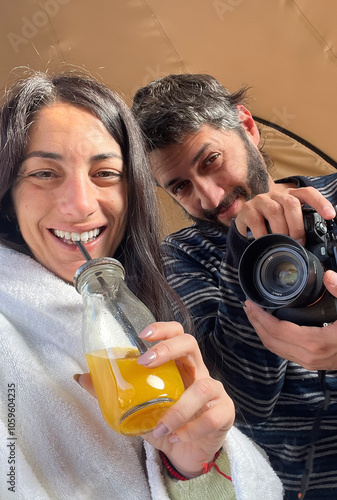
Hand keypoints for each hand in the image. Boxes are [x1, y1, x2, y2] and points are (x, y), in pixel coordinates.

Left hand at [77, 321, 234, 477]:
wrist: (185, 453)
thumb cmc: (163, 423)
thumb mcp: (136, 407)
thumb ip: (112, 393)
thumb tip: (81, 378)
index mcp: (178, 365)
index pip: (177, 334)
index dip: (163, 329)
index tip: (143, 334)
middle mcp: (197, 372)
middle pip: (191, 344)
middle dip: (168, 349)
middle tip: (145, 363)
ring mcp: (214, 391)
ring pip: (203, 387)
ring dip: (178, 409)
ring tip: (160, 428)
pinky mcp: (224, 413)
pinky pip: (212, 416)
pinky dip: (191, 429)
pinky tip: (176, 438)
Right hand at [235, 184, 335, 243]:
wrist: (245, 223)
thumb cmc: (270, 223)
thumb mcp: (286, 221)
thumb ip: (299, 225)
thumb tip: (315, 242)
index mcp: (290, 196)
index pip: (308, 193)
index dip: (320, 202)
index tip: (330, 215)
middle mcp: (275, 195)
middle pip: (291, 203)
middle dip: (297, 225)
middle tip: (299, 241)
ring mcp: (260, 201)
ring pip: (275, 211)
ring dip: (282, 230)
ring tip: (284, 243)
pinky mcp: (247, 210)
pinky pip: (257, 221)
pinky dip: (263, 234)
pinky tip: (266, 241)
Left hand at [243, 270, 336, 369]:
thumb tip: (329, 275)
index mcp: (315, 342)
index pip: (277, 330)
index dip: (261, 317)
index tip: (251, 304)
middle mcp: (308, 356)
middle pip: (271, 341)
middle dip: (256, 323)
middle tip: (247, 306)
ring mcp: (309, 362)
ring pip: (276, 349)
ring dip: (262, 331)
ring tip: (254, 314)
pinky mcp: (311, 362)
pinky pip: (284, 351)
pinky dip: (273, 338)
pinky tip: (271, 326)